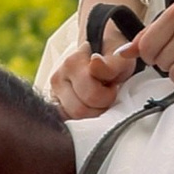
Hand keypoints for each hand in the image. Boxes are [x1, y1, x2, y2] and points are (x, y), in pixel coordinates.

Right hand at [48, 1, 146, 118]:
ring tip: (99, 97)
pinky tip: (90, 105)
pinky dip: (83, 118)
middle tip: (107, 93)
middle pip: (80, 110)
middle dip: (100, 107)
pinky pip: (68, 121)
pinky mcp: (54, 105)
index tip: (112, 84)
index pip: (92, 95)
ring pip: (74, 118)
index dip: (108, 95)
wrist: (101, 52)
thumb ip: (110, 64)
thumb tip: (94, 62)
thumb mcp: (119, 58)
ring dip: (92, 113)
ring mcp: (53, 93)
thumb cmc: (112, 57)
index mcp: (71, 63)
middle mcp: (58, 78)